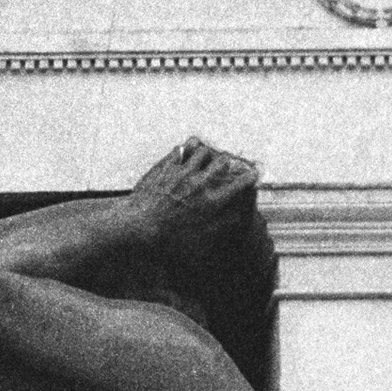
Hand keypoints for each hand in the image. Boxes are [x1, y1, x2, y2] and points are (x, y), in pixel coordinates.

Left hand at [126, 135, 258, 247]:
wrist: (138, 228)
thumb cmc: (168, 241)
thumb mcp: (200, 242)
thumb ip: (221, 227)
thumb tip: (239, 217)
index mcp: (212, 201)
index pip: (239, 184)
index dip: (249, 178)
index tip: (253, 174)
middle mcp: (200, 183)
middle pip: (222, 161)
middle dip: (226, 162)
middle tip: (226, 164)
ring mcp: (182, 173)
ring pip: (202, 151)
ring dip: (206, 153)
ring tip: (206, 155)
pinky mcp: (165, 167)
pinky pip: (180, 149)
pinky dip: (186, 148)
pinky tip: (185, 150)